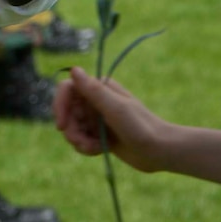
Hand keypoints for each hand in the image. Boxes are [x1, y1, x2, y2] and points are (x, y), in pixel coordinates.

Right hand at [53, 66, 171, 172]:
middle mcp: (96, 100)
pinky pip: (81, 139)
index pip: (67, 89)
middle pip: (67, 111)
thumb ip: (94, 90)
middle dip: (71, 129)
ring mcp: (97, 118)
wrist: (160, 151)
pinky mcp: (99, 134)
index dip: (60, 105)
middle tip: (81, 143)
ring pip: (72, 127)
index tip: (62, 125)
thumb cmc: (141, 127)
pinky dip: (85, 147)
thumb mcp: (116, 109)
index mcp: (100, 88)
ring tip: (94, 148)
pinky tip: (99, 150)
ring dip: (78, 140)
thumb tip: (74, 69)